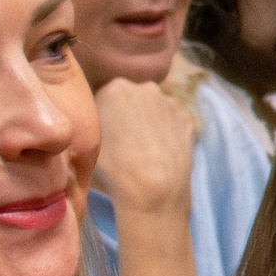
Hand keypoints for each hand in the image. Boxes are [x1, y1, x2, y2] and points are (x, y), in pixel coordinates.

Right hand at [91, 78, 197, 216]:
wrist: (154, 187)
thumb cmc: (112, 166)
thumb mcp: (88, 139)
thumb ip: (94, 119)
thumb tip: (101, 118)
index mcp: (116, 87)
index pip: (105, 95)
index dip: (104, 114)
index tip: (105, 131)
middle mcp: (146, 88)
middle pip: (132, 98)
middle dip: (128, 113)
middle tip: (124, 139)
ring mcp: (171, 102)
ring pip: (154, 108)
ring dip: (149, 121)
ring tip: (144, 148)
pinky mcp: (188, 119)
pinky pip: (172, 121)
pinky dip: (167, 131)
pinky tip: (162, 151)